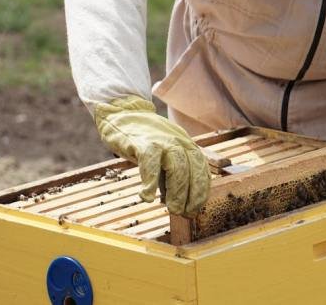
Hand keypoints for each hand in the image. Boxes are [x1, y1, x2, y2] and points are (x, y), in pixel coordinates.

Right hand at [94, 96, 210, 216]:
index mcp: (187, 145)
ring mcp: (162, 141)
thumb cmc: (145, 139)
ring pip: (177, 167)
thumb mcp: (165, 155)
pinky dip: (150, 181)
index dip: (201, 191)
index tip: (197, 208)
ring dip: (177, 191)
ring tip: (173, 209)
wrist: (123, 113)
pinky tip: (146, 197)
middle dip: (192, 194)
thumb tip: (176, 201)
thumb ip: (170, 176)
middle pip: (193, 169)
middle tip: (186, 213)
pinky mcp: (143, 142)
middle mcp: (179, 142)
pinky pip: (150, 163)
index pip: (202, 169)